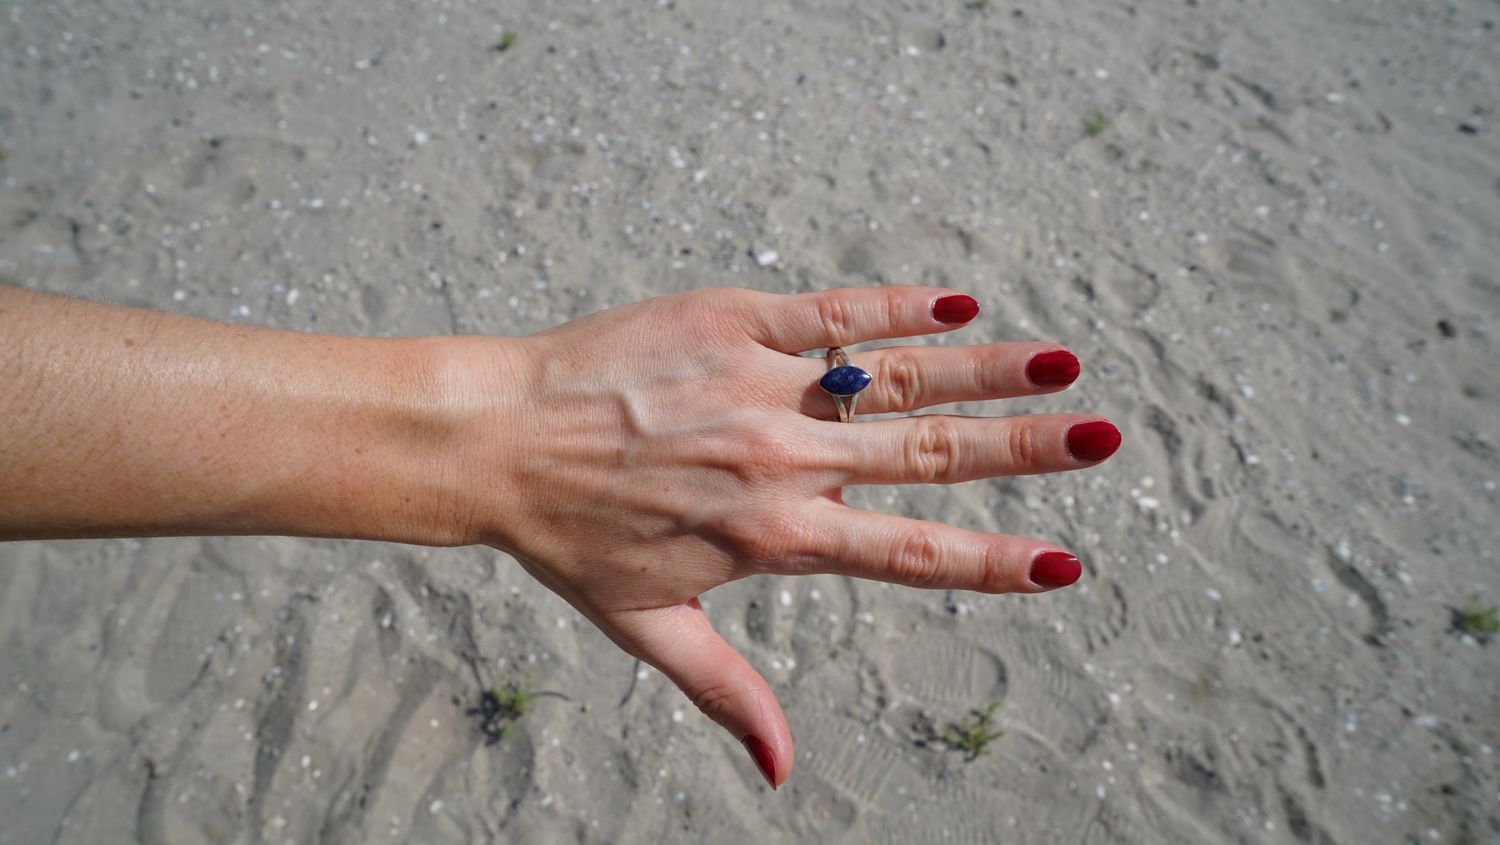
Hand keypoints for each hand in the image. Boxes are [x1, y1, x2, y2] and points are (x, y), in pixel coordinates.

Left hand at [444, 286, 1119, 787]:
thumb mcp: (647, 627)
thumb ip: (728, 690)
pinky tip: (956, 303)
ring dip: (984, 372)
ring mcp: (759, 384)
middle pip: (927, 454)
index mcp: (772, 537)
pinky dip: (895, 307)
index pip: (908, 555)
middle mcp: (780, 460)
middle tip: (1106, 435)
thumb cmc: (570, 538)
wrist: (498, 439)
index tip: (1068, 565)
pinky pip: (830, 311)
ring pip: (893, 376)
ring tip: (1059, 365)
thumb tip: (780, 774)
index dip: (995, 564)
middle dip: (1027, 451)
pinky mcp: (730, 320)